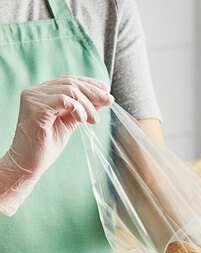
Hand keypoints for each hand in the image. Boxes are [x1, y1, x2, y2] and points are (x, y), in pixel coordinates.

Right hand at [0, 76, 112, 215]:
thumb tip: (103, 99)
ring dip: (87, 105)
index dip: (90, 83)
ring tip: (93, 120)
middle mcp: (36, 92)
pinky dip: (77, 109)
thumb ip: (82, 109)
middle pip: (71, 82)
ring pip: (69, 90)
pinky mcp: (35, 108)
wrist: (29, 162)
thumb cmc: (47, 145)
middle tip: (109, 101)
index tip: (106, 90)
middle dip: (94, 92)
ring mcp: (33, 98)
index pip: (69, 81)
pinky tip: (82, 120)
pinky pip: (63, 100)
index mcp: (43, 93)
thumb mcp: (70, 123)